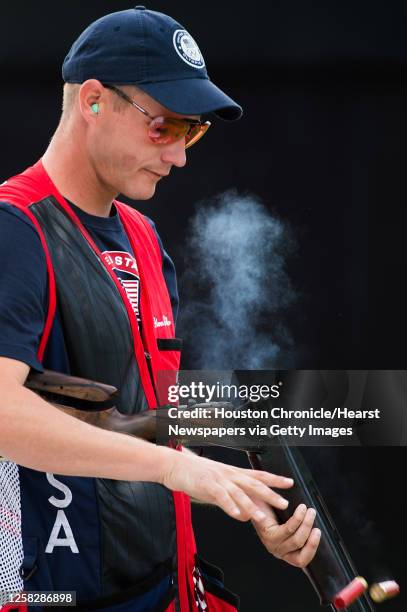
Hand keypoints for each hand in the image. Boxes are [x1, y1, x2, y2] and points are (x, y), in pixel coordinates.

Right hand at [162, 450, 293, 520]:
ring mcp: (218, 479)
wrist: (176, 464)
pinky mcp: (206, 485)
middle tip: (284, 503)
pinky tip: (237, 515)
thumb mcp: (218, 485)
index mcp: (233, 473)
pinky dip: (229, 506)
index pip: (258, 475)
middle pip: (253, 484)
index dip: (275, 479)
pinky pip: (220, 496)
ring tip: (262, 518)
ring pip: (238, 492)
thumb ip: (233, 498)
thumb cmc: (197, 475)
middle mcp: (229, 475)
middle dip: (270, 494)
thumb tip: (246, 514)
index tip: (290, 483)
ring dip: (251, 506)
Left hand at [251, 501, 320, 566]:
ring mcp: (271, 544)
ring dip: (306, 523)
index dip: (312, 548)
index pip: (302, 560)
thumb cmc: (275, 511)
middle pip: (300, 546)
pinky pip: (287, 530)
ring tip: (310, 510)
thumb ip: (302, 527)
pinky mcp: (267, 534)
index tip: (319, 531)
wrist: (255, 499)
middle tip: (314, 513)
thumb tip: (317, 525)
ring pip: (296, 540)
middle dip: (310, 529)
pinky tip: (301, 509)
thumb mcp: (290, 523)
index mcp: (286, 553)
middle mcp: (278, 551)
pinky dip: (297, 519)